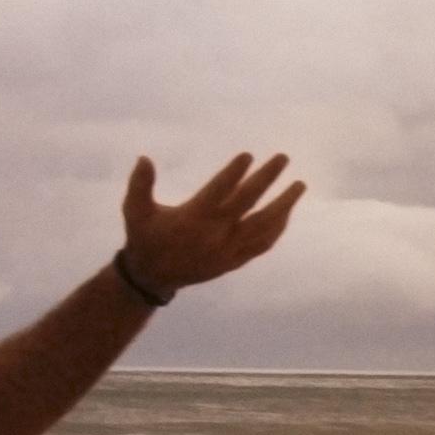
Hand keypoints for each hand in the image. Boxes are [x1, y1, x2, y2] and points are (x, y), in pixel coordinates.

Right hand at [118, 151, 302, 295]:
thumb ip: (140, 184)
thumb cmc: (144, 238)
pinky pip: (262, 245)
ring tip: (299, 186)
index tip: (249, 156)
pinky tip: (286, 213)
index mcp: (193, 218)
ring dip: (284, 206)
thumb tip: (145, 158)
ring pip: (263, 226)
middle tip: (283, 157)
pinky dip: (277, 229)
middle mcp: (215, 234)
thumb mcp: (134, 211)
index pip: (219, 192)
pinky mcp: (233, 261)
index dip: (234, 173)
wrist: (152, 278)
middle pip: (248, 203)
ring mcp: (228, 250)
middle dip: (267, 178)